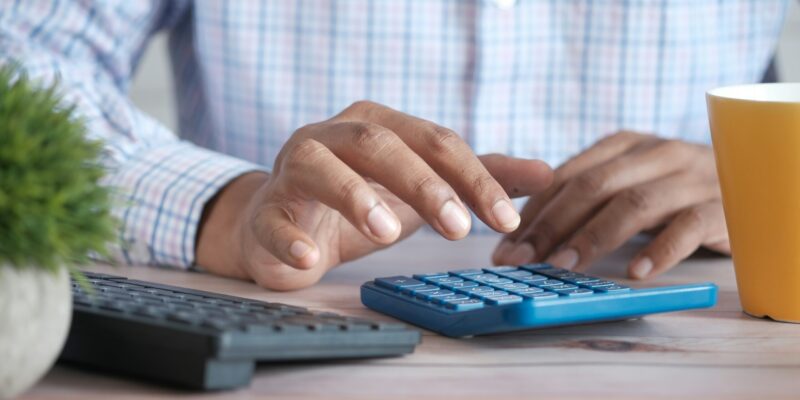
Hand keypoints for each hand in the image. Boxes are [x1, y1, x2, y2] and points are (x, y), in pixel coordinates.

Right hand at [197, 101, 552, 289]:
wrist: (284, 225)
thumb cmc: (359, 201)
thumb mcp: (423, 188)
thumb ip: (478, 178)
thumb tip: (547, 173)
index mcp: (380, 125)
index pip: (435, 141)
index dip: (473, 177)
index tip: (506, 219)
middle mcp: (334, 136)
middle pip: (380, 143)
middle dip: (423, 183)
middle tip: (458, 229)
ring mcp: (294, 170)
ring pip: (321, 167)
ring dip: (354, 196)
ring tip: (387, 232)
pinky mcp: (266, 211)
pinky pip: (272, 220)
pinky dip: (290, 239)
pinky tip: (311, 260)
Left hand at [492, 131, 729, 279]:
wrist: (751, 183)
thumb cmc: (672, 192)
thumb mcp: (628, 182)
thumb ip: (585, 196)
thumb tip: (522, 230)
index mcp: (624, 145)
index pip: (567, 175)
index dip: (533, 211)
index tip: (505, 246)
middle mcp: (656, 153)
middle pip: (594, 186)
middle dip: (550, 224)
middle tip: (522, 260)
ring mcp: (691, 177)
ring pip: (634, 203)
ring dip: (594, 237)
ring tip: (564, 267)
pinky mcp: (721, 206)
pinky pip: (688, 226)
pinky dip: (660, 250)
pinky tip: (636, 273)